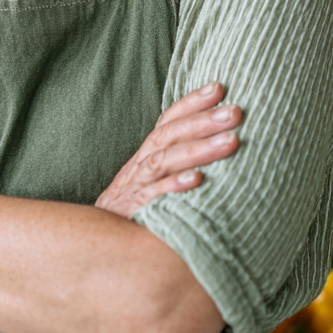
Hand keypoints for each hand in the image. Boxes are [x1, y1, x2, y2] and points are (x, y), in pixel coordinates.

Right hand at [95, 82, 239, 217]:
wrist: (96, 245)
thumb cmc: (135, 209)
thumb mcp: (152, 180)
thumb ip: (176, 161)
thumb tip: (219, 143)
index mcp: (147, 154)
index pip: (168, 121)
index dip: (191, 102)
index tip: (218, 87)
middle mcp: (140, 165)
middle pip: (170, 135)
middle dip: (203, 121)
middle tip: (235, 112)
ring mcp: (135, 187)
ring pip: (164, 161)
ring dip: (198, 149)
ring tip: (231, 142)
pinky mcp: (134, 213)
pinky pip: (153, 197)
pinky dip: (173, 186)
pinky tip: (197, 180)